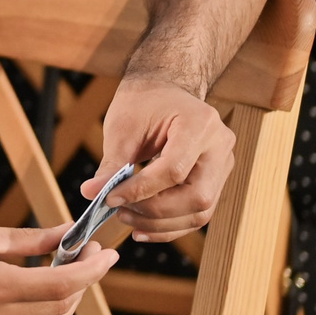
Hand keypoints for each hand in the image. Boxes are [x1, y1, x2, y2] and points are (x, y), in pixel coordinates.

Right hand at [0, 224, 119, 314]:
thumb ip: (27, 240)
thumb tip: (65, 234)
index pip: (61, 283)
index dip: (92, 269)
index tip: (106, 255)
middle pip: (60, 307)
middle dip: (80, 281)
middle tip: (80, 257)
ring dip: (65, 304)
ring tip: (59, 278)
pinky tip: (41, 307)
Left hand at [88, 73, 235, 241]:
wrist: (166, 88)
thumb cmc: (144, 101)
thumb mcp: (123, 126)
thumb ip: (112, 163)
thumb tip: (92, 193)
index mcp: (200, 124)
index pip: (174, 170)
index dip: (140, 191)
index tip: (110, 199)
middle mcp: (220, 146)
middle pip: (197, 197)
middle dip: (155, 212)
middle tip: (120, 212)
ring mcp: (223, 164)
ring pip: (200, 212)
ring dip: (161, 224)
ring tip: (127, 217)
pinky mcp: (217, 180)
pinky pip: (197, 213)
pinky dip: (170, 225)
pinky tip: (142, 226)